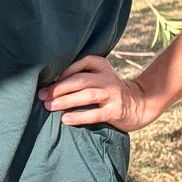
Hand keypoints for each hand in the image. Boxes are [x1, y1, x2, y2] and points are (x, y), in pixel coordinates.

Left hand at [38, 55, 155, 131]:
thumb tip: (50, 84)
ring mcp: (112, 95)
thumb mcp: (99, 77)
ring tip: (49, 106)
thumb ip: (81, 76)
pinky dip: (79, 116)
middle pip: (80, 80)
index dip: (64, 70)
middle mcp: (107, 79)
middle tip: (41, 95)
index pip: (82, 62)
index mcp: (102, 67)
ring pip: (87, 95)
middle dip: (58, 88)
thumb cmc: (110, 91)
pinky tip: (65, 119)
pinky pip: (95, 113)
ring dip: (66, 100)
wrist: (140, 104)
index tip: (47, 78)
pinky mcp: (115, 111)